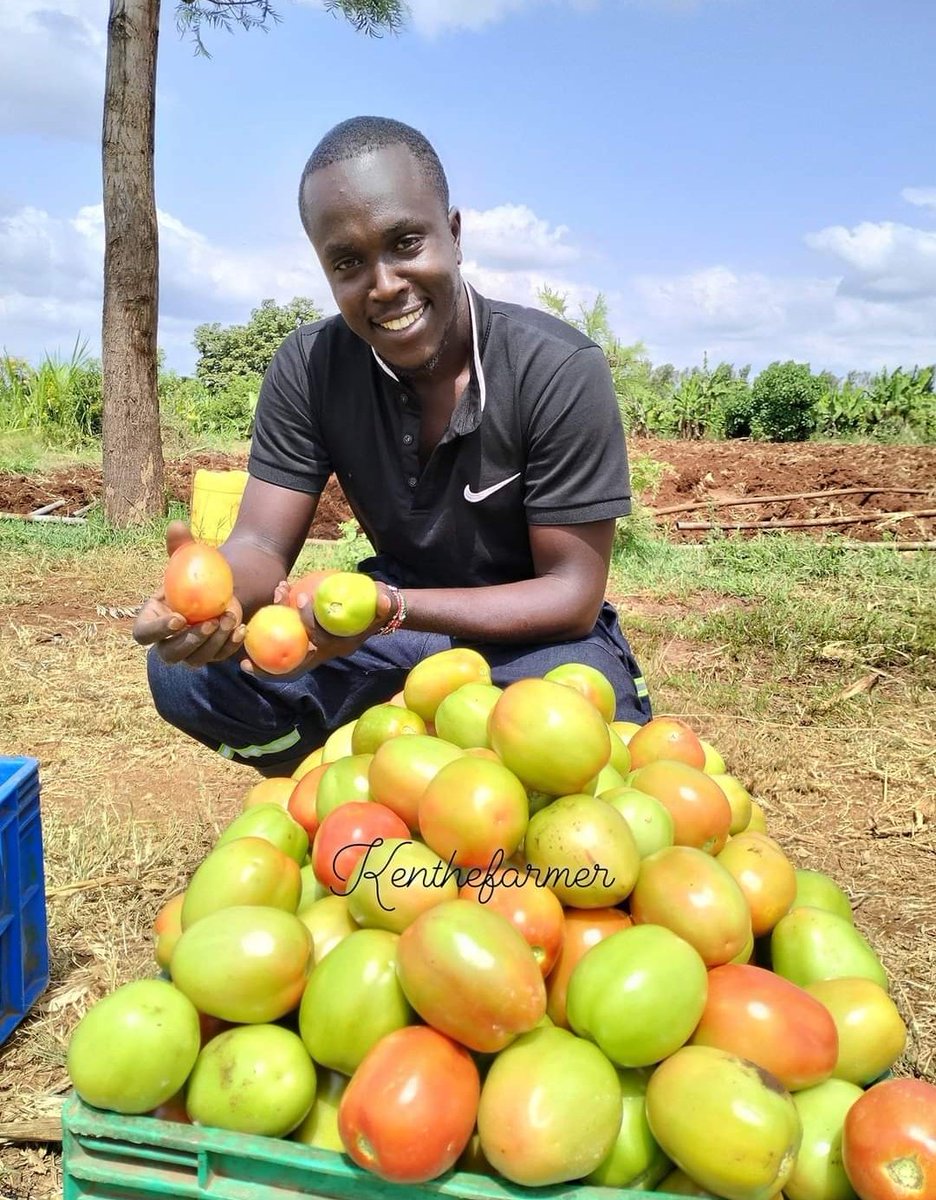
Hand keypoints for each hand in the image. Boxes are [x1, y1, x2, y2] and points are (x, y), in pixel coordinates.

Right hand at [132, 521, 245, 667]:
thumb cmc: (198, 570)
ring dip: (213, 644)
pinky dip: (230, 646)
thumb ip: (181, 545)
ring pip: (196, 660)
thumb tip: (177, 526)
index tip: (179, 617)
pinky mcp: (212, 653)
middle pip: (170, 654)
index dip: (157, 630)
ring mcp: (191, 651)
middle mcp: (168, 641)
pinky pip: (219, 657)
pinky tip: (242, 629)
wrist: (225, 583)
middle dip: (189, 641)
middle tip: (209, 623)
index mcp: (152, 620)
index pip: (143, 634)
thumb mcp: (190, 556)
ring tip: (229, 619)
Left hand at [239, 578, 392, 679]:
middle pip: (295, 665)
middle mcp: (324, 652)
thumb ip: (383, 602)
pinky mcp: (305, 642)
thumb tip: (385, 600)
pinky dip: (270, 633)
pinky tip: (259, 618)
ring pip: (285, 657)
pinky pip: (284, 644)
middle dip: (270, 668)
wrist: (374, 614)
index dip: (308, 620)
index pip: (320, 639)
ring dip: (263, 654)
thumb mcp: (382, 603)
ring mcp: (313, 649)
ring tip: (243, 647)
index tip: (299, 597)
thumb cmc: (376, 606)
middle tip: (246, 662)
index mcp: (340, 645)